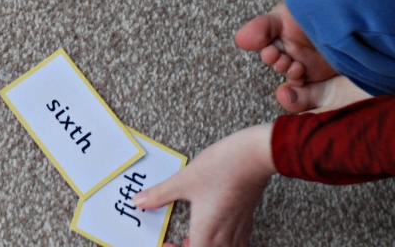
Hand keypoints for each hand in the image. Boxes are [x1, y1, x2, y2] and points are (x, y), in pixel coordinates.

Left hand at [133, 124, 275, 246]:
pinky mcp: (247, 218)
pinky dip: (223, 242)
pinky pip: (236, 242)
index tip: (167, 245)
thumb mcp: (184, 180)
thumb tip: (139, 201)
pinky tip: (217, 228)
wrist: (255, 156)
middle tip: (179, 242)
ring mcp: (238, 229)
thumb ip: (160, 194)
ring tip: (195, 237)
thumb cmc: (222, 167)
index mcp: (206, 233)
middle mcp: (224, 237)